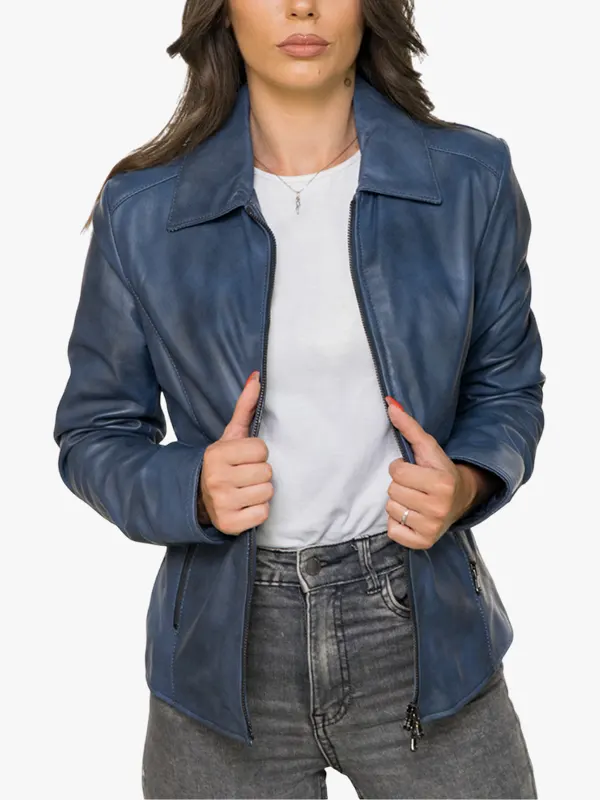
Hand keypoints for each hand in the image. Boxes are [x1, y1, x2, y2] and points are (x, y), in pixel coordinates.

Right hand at [198, 371, 273, 534]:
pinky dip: (258, 512)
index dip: (257, 454)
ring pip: (267, 492)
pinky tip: (244, 506)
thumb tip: (257, 377)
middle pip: (266, 472)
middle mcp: (217, 479)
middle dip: (259, 473)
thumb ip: (245, 407)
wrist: (197, 497)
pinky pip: (263, 514)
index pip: (261, 450)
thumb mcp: (230, 436)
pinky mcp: (229, 524)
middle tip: (244, 475)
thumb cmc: (221, 463)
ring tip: (244, 490)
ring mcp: (222, 503)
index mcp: (217, 455)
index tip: (243, 458)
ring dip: (260, 492)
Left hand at [384, 396, 477, 548]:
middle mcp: (439, 507)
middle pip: (392, 490)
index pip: (397, 472)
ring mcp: (432, 527)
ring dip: (398, 503)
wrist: (461, 499)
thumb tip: (389, 403)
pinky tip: (412, 515)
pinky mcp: (423, 542)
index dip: (401, 468)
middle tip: (415, 485)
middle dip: (400, 485)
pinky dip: (397, 523)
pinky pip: (392, 530)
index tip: (414, 470)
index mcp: (441, 483)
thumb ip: (408, 425)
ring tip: (414, 499)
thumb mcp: (427, 447)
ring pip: (390, 509)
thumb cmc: (439, 470)